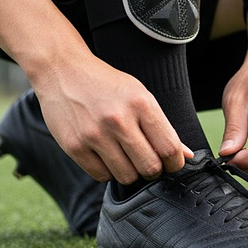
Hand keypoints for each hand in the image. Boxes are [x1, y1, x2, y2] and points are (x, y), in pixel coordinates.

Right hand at [34, 56, 193, 184]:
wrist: (62, 70)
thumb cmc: (105, 84)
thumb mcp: (138, 94)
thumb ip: (161, 126)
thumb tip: (186, 155)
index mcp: (140, 103)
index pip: (169, 148)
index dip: (175, 162)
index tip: (172, 163)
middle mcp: (118, 119)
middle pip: (150, 167)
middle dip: (153, 170)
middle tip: (147, 161)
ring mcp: (94, 134)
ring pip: (127, 177)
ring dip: (130, 172)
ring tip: (124, 156)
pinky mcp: (74, 147)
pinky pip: (101, 176)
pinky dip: (107, 170)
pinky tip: (104, 154)